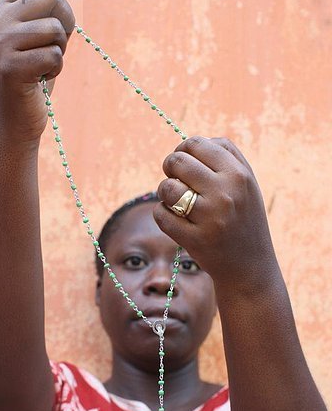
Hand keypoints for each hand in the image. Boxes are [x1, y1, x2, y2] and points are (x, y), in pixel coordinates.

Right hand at [0, 0, 90, 141]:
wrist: (18, 118)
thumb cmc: (36, 77)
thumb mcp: (43, 39)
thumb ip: (50, 14)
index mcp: (6, 10)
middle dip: (66, 24)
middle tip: (56, 48)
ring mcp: (2, 43)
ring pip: (54, 29)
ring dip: (60, 51)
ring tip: (45, 66)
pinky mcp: (11, 66)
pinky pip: (54, 55)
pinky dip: (56, 68)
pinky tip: (41, 79)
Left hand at [155, 136, 276, 290]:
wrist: (250, 267)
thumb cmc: (244, 219)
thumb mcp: (247, 185)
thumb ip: (225, 158)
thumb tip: (189, 143)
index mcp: (239, 175)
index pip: (197, 143)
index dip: (183, 148)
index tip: (183, 162)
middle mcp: (226, 193)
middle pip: (177, 161)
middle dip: (170, 168)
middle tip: (176, 180)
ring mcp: (210, 218)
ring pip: (166, 187)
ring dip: (165, 193)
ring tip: (176, 201)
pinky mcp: (195, 240)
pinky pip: (160, 214)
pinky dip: (162, 214)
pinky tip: (174, 219)